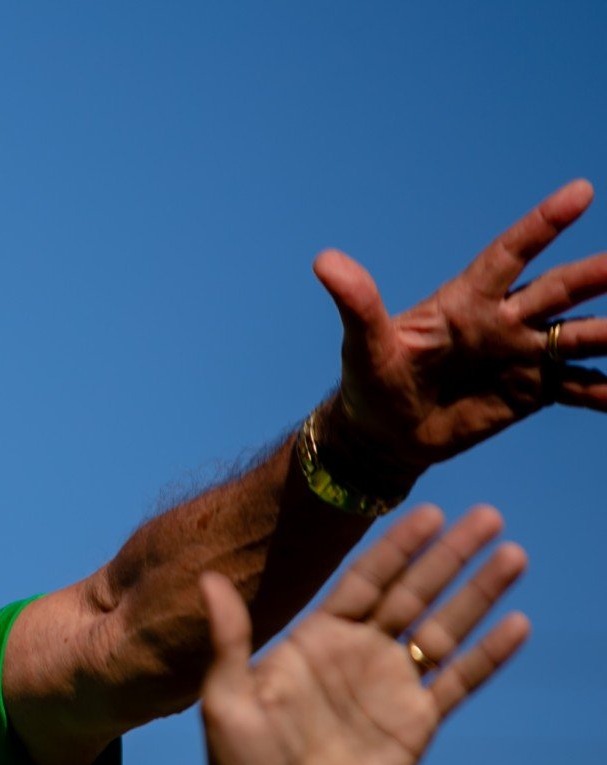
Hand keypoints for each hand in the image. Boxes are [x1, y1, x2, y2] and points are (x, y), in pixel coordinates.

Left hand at [199, 504, 528, 764]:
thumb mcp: (226, 698)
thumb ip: (229, 639)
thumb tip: (208, 577)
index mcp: (315, 639)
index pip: (364, 580)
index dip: (397, 546)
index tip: (429, 511)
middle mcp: (357, 654)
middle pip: (413, 593)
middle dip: (449, 555)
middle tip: (488, 515)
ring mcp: (390, 687)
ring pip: (444, 629)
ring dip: (478, 594)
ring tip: (513, 555)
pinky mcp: (415, 724)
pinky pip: (458, 682)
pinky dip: (488, 655)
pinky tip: (517, 624)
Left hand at [315, 180, 606, 478]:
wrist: (384, 435)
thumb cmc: (370, 383)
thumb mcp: (363, 346)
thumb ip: (357, 304)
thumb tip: (324, 261)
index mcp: (467, 301)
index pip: (510, 254)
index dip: (543, 224)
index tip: (581, 191)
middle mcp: (505, 321)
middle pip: (561, 289)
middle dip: (599, 275)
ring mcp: (525, 355)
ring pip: (583, 336)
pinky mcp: (535, 392)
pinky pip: (582, 387)